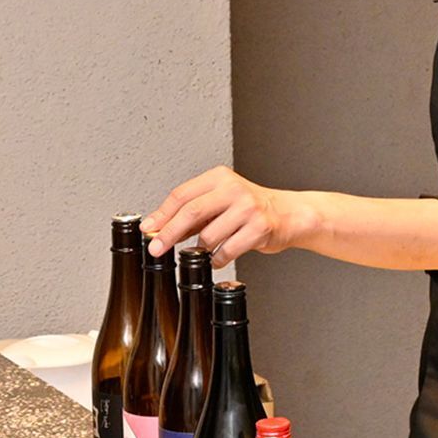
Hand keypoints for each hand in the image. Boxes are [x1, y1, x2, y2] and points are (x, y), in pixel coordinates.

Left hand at [140, 166, 293, 267]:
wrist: (288, 213)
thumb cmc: (250, 207)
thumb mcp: (221, 200)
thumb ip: (194, 211)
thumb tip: (159, 228)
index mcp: (220, 177)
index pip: (182, 194)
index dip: (162, 214)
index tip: (148, 229)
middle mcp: (233, 189)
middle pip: (191, 212)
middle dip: (169, 233)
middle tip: (156, 248)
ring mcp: (248, 208)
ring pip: (208, 236)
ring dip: (200, 249)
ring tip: (204, 249)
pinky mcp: (259, 228)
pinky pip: (226, 251)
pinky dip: (216, 259)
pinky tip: (218, 257)